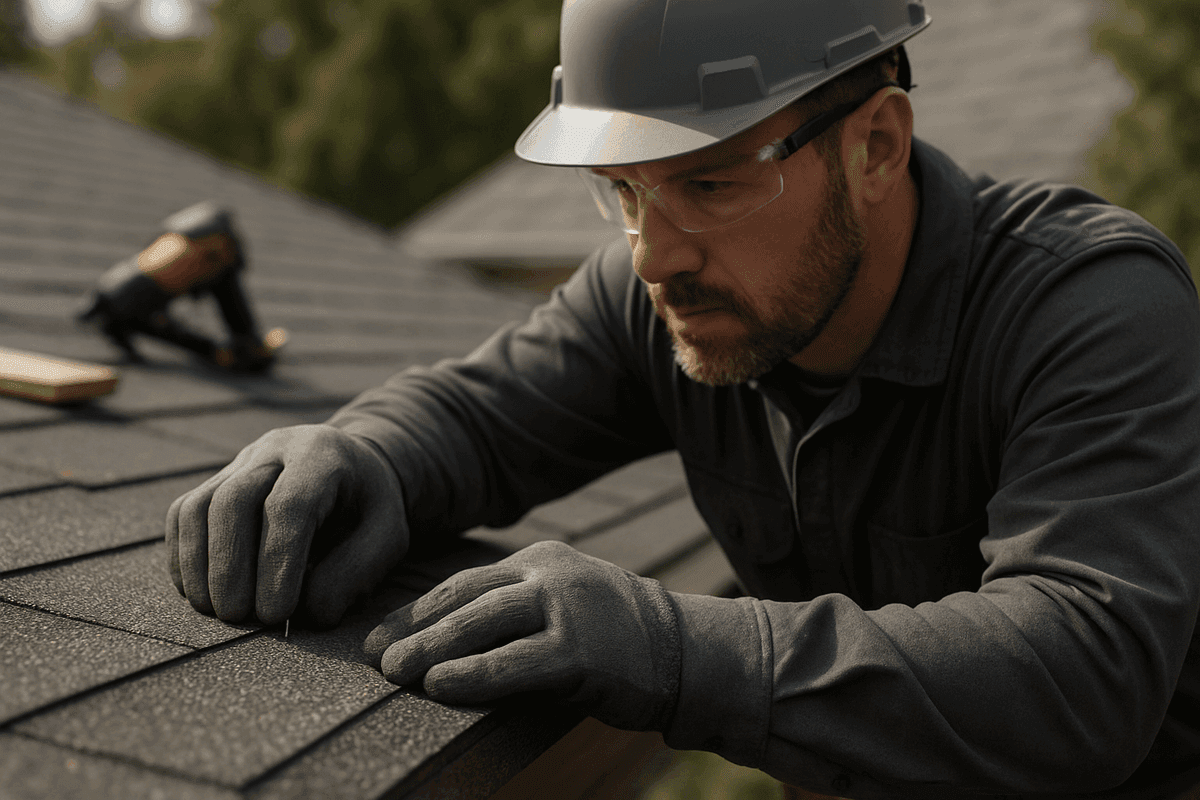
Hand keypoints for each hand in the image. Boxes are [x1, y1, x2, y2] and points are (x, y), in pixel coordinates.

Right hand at [166, 424, 407, 626]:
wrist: (353, 468)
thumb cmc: (368, 508)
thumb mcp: (385, 537)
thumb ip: (353, 573)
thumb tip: (306, 614)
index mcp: (323, 456)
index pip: (289, 506)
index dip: (276, 562)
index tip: (276, 613)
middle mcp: (276, 449)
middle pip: (233, 499)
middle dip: (230, 565)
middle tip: (239, 617)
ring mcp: (240, 462)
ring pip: (200, 505)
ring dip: (199, 565)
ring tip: (216, 611)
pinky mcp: (217, 480)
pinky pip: (183, 513)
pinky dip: (185, 556)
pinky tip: (199, 592)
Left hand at [363, 540, 681, 731]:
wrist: (684, 651)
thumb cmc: (612, 639)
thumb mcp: (559, 610)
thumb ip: (511, 616)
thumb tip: (440, 647)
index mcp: (540, 560)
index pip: (464, 584)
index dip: (416, 612)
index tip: (379, 636)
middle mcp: (550, 575)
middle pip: (466, 598)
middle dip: (415, 629)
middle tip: (373, 657)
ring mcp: (568, 608)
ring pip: (485, 623)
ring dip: (433, 648)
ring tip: (396, 671)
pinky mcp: (582, 649)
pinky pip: (516, 661)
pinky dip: (475, 674)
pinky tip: (441, 685)